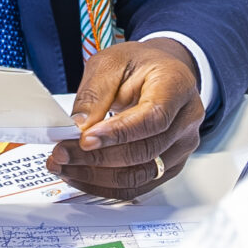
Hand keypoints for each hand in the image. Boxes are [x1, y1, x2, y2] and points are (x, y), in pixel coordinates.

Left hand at [48, 38, 202, 201]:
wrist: (160, 73)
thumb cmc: (139, 65)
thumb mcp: (111, 62)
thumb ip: (95, 92)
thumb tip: (79, 126)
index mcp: (176, 86)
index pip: (152, 118)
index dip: (118, 133)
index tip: (85, 139)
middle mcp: (186, 119)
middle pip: (144, 151)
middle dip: (97, 157)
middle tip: (62, 152)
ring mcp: (181, 146)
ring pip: (140, 175)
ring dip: (97, 176)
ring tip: (65, 166)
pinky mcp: (170, 166)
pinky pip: (138, 185)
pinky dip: (106, 185)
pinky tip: (82, 175)